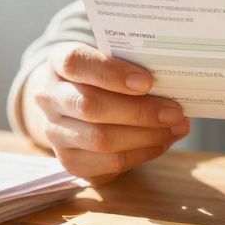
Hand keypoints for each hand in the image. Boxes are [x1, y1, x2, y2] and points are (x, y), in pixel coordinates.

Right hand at [23, 42, 190, 184]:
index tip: (148, 81)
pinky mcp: (70, 161)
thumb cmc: (102, 78)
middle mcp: (49, 97)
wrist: (75, 108)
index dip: (112, 73)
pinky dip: (142, 153)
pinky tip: (163, 141)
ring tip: (176, 127)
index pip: (76, 63)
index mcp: (58, 63)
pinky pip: (109, 162)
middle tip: (175, 111)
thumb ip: (133, 67)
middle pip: (90, 106)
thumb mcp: (111, 62)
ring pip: (100, 139)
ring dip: (146, 135)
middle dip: (139, 111)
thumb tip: (172, 84)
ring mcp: (55, 132)